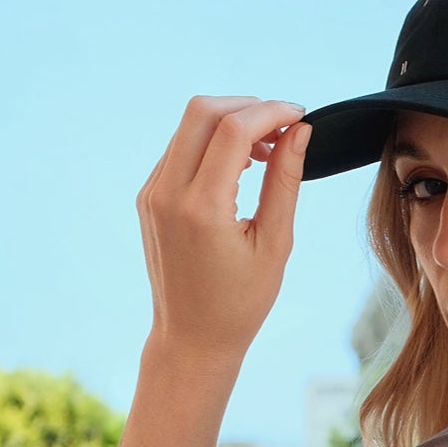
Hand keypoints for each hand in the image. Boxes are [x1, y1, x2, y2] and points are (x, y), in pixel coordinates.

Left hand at [136, 96, 311, 366]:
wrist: (192, 339)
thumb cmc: (239, 303)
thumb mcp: (274, 245)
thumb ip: (285, 182)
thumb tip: (299, 132)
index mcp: (201, 209)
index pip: (233, 129)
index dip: (271, 112)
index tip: (299, 117)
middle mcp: (168, 194)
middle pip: (203, 111)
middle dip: (247, 107)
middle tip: (281, 129)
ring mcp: (152, 193)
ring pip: (188, 126)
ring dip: (229, 124)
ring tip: (265, 152)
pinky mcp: (148, 197)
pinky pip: (179, 149)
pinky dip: (211, 144)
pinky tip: (238, 168)